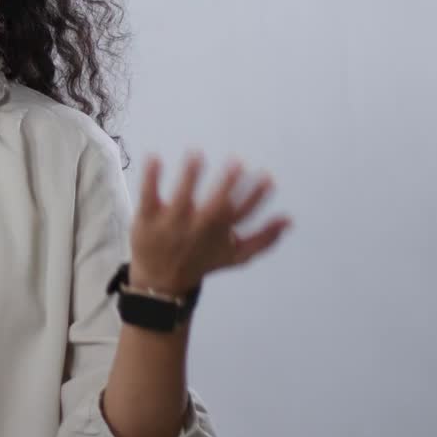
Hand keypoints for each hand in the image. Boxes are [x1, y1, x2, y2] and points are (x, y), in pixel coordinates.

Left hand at [129, 152, 290, 293]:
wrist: (160, 282)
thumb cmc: (201, 261)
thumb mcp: (236, 256)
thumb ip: (264, 239)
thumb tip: (290, 219)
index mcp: (220, 232)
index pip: (242, 213)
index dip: (256, 196)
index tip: (266, 177)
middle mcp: (197, 227)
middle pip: (214, 206)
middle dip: (227, 185)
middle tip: (237, 162)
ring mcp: (171, 223)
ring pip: (181, 198)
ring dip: (190, 176)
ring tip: (197, 154)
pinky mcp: (147, 218)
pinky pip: (149, 196)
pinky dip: (151, 178)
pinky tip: (155, 156)